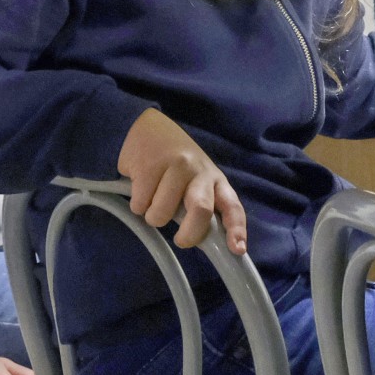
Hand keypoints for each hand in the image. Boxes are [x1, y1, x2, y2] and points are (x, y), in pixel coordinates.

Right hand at [117, 108, 248, 252]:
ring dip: (153, 217)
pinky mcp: (149, 164)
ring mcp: (175, 165)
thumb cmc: (174, 162)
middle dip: (189, 233)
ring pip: (162, 213)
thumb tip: (204, 241)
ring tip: (152, 201)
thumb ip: (203, 205)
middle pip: (200, 209)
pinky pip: (140, 203)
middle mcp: (199, 170)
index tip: (237, 249)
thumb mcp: (197, 180)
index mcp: (215, 179)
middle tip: (180, 240)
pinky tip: (140, 187)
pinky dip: (137, 205)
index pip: (232, 205)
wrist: (146, 125)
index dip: (236, 229)